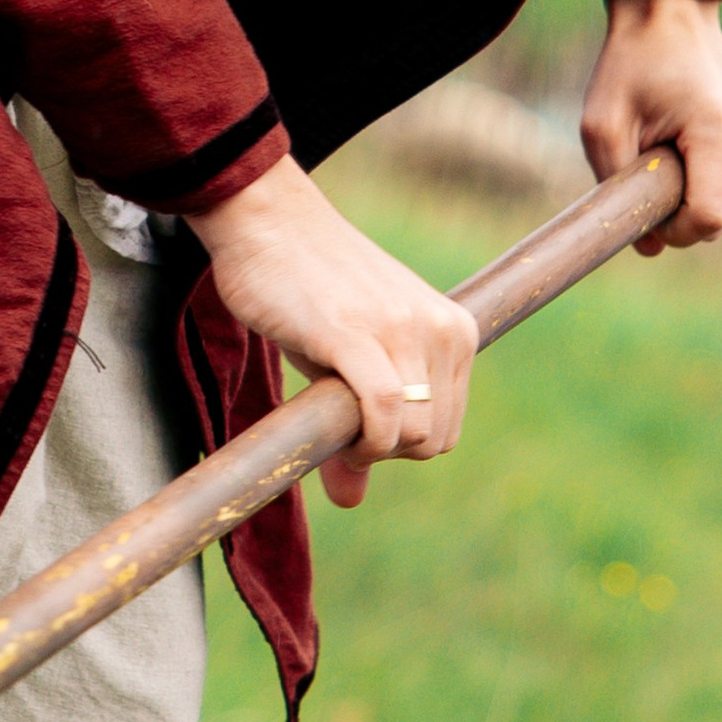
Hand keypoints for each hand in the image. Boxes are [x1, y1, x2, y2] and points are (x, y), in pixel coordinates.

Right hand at [181, 155, 478, 509]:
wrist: (267, 221)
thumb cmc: (306, 288)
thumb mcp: (350, 357)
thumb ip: (364, 423)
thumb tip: (350, 500)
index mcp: (454, 330)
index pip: (446, 427)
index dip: (399, 445)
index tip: (356, 428)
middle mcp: (442, 329)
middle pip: (433, 439)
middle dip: (385, 449)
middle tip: (336, 422)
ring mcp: (404, 330)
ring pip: (414, 433)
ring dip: (369, 447)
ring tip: (327, 416)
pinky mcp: (358, 333)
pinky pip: (386, 411)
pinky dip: (365, 440)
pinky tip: (333, 429)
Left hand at [580, 0, 721, 252]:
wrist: (672, 19)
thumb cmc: (631, 69)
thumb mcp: (601, 126)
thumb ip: (618, 190)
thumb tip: (651, 248)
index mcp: (718, 128)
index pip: (708, 218)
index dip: (673, 229)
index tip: (648, 205)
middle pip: (721, 218)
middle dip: (682, 207)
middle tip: (655, 161)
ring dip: (700, 190)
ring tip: (679, 143)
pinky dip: (720, 178)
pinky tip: (701, 140)